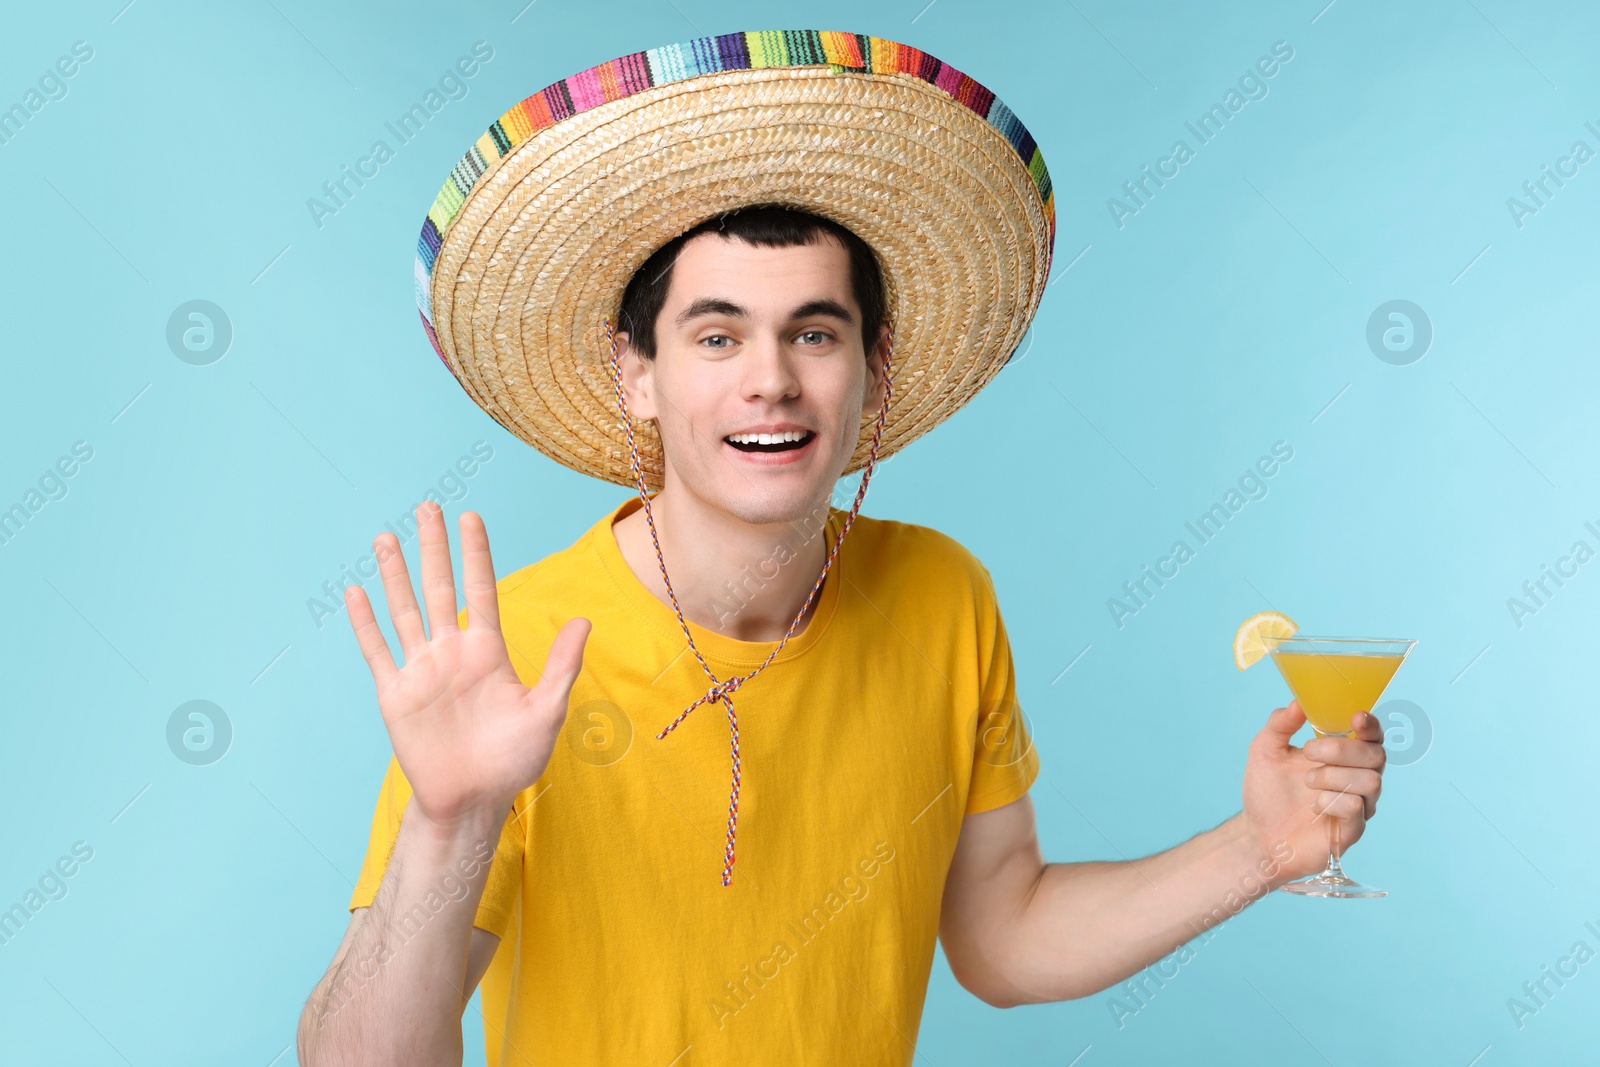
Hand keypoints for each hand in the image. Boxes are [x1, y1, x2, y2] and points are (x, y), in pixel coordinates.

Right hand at [345, 501, 590, 829]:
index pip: (480, 590)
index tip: (471, 517)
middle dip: (433, 548)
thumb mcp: (546, 710)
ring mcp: (421, 670)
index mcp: (487, 651)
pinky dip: (365, 623)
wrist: (473, 800)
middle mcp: (451, 653)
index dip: (475, 554)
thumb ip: (562, 664)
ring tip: (385, 537)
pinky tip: (356, 592)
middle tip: (428, 507)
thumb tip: (583, 620)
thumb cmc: (514, 759)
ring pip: (404, 611)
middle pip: (438, 588)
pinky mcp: (395, 694)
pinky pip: (377, 651)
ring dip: (394, 575)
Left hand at [1238, 700, 1386, 882]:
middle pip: (1376, 755)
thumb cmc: (1267, 791)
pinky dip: (1331, 801)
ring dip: (1333, 776)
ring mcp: (1359, 805)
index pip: (1371, 736)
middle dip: (1342, 749)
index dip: (1370, 725)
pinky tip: (1313, 805)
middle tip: (1308, 752)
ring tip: (1306, 782)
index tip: (1355, 718)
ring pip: (1371, 781)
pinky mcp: (1352, 830)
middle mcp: (1357, 778)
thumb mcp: (1265, 750)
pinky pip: (1356, 807)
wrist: (1257, 834)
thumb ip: (1280, 723)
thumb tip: (1298, 701)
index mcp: (1342, 755)